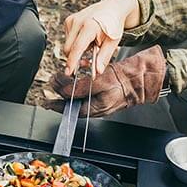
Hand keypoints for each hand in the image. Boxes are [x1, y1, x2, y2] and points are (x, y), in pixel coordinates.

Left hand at [49, 45, 167, 117]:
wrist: (141, 78)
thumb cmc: (124, 81)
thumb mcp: (98, 82)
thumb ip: (79, 88)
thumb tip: (62, 91)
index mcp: (94, 109)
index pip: (70, 110)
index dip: (56, 106)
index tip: (45, 102)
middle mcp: (95, 108)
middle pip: (72, 103)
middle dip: (60, 94)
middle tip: (52, 83)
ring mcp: (99, 101)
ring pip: (78, 96)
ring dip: (69, 87)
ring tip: (61, 79)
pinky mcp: (102, 94)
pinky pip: (87, 91)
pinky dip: (79, 84)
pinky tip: (76, 77)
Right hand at [62, 0, 139, 74]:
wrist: (112, 8)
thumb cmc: (113, 25)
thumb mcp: (113, 42)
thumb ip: (104, 57)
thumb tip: (97, 71)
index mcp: (89, 26)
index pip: (77, 48)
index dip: (72, 62)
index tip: (68, 72)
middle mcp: (78, 21)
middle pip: (69, 49)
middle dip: (75, 58)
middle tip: (88, 62)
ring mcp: (72, 20)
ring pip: (68, 45)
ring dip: (77, 50)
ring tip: (91, 46)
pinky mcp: (69, 20)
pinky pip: (68, 38)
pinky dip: (76, 43)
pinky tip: (86, 39)